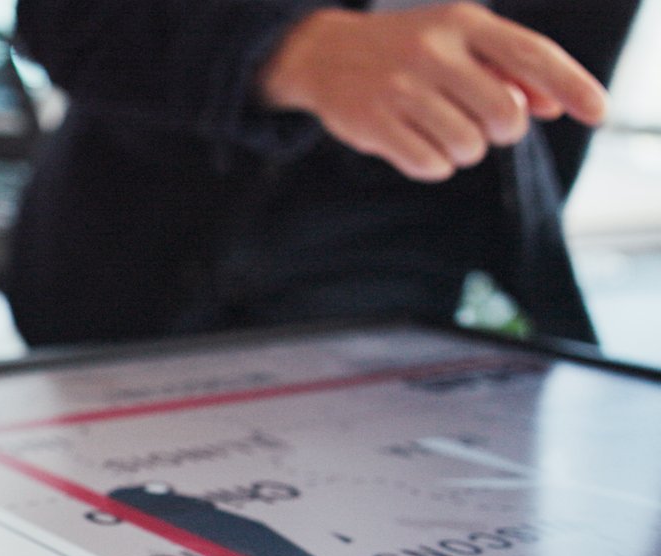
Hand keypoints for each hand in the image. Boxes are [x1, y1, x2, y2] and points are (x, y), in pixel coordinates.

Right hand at [259, 2, 608, 181]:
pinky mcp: (371, 122)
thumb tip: (552, 106)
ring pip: (467, 146)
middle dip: (504, 132)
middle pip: (504, 115)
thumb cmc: (407, 50)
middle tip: (485, 126)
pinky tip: (417, 144)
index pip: (532, 54)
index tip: (598, 113)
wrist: (324, 52)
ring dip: (464, 150)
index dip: (572, 85)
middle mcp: (431, 50)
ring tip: (442, 130)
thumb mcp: (459, 42)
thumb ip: (509, 70)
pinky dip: (433, 164)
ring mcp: (398, 87)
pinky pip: (429, 165)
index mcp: (462, 22)